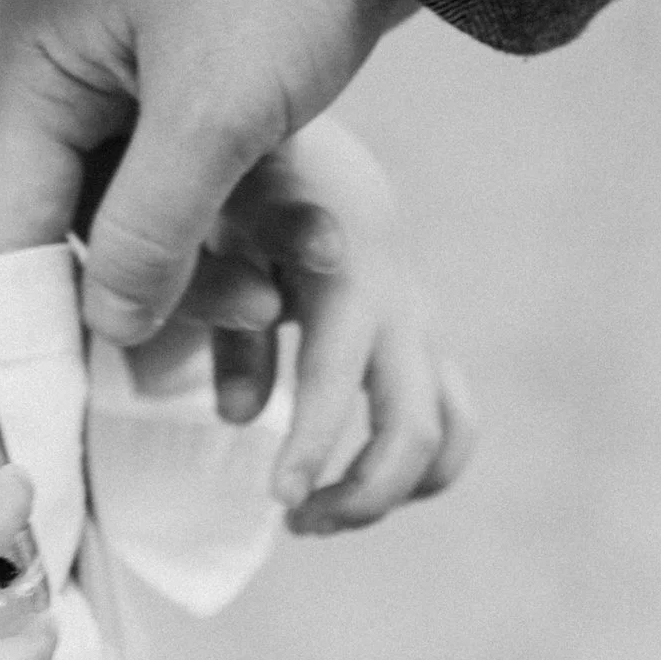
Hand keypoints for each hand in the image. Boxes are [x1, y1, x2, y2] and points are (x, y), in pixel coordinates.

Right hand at [0, 0, 411, 341]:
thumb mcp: (212, 119)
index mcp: (34, 52)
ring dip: (189, 256)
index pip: (3, 209)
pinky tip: (278, 256)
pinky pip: (175, 166)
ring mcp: (125, 55)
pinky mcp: (190, 61)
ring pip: (124, 196)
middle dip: (127, 284)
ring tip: (275, 299)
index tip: (83, 376)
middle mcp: (61, 53)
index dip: (38, 300)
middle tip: (210, 336)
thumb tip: (105, 328)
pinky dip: (217, 217)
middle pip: (57, 209)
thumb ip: (145, 233)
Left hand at [146, 121, 475, 529]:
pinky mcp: (418, 338)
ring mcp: (417, 323)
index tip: (280, 501)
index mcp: (345, 272)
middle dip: (363, 490)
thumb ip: (217, 303)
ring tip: (315, 517)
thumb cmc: (238, 181)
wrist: (297, 138)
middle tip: (294, 521)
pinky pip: (445, 417)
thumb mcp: (214, 224)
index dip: (313, 444)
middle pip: (416, 426)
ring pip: (447, 430)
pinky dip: (409, 467)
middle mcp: (397, 303)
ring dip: (391, 487)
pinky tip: (340, 486)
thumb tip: (243, 415)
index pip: (339, 376)